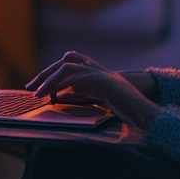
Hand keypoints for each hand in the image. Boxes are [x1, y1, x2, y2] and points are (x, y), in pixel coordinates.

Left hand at [27, 51, 160, 129]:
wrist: (149, 116)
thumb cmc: (127, 113)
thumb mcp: (99, 102)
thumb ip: (82, 95)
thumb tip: (59, 96)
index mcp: (97, 75)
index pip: (70, 65)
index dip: (52, 73)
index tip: (36, 86)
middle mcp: (100, 71)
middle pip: (67, 61)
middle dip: (46, 73)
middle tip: (30, 87)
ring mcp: (103, 75)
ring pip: (69, 68)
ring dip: (50, 79)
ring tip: (37, 94)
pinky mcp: (106, 83)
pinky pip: (79, 79)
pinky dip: (64, 85)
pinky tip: (53, 96)